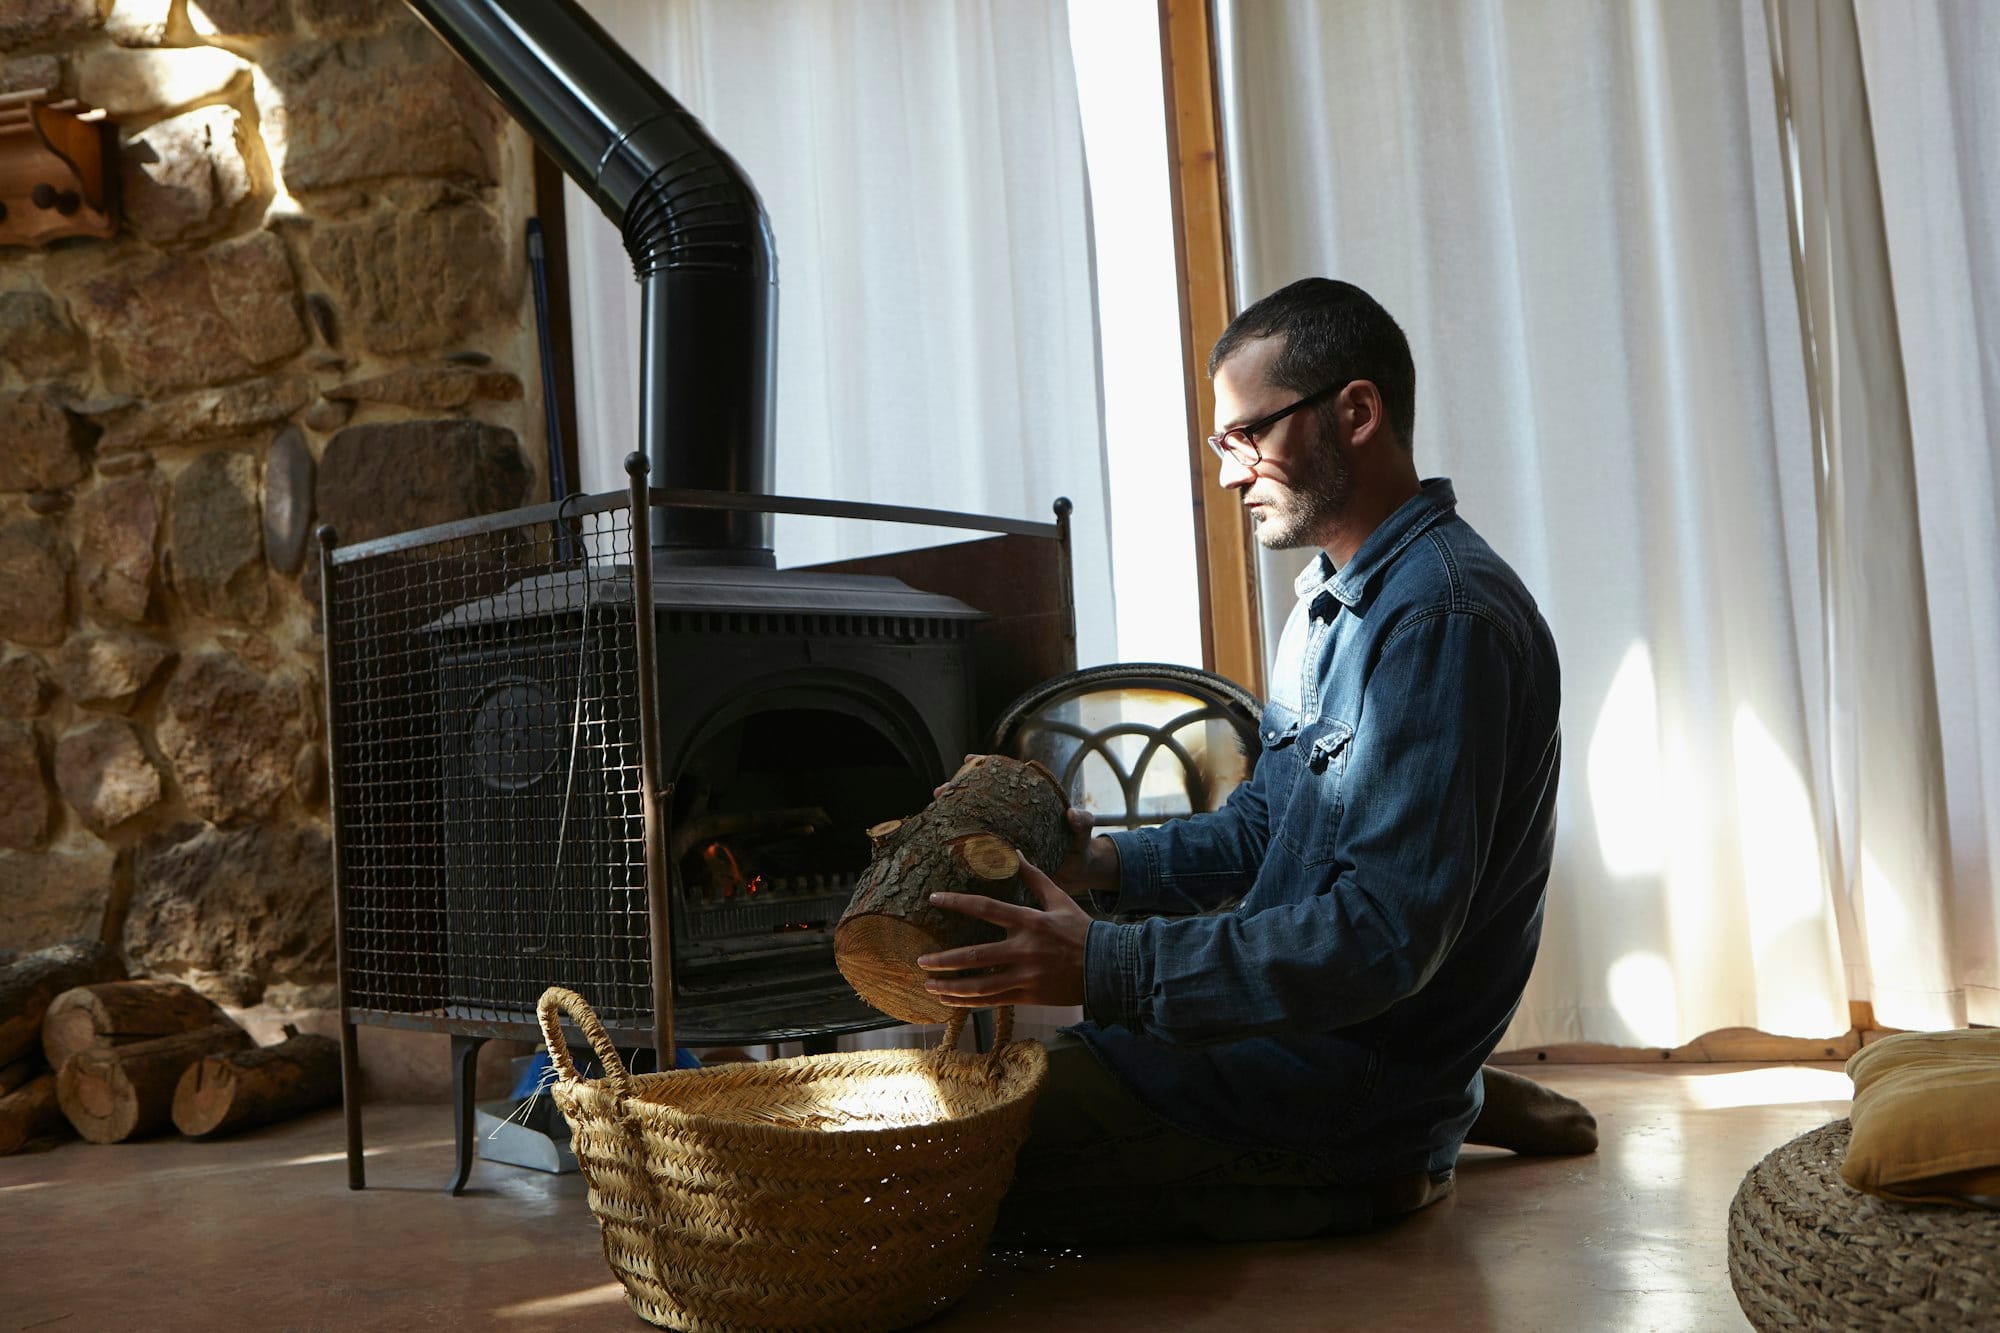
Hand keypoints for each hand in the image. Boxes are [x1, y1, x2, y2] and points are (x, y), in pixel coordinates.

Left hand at [918, 856, 1089, 1007]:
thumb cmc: (1082, 930)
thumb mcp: (1060, 900)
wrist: (1108, 967)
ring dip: (951, 986)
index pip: (985, 909)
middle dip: (944, 960)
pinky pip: (993, 1001)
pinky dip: (968, 1002)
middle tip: (920, 960)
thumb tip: (1015, 852)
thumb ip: (1035, 877)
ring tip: (928, 985)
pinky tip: (950, 1000)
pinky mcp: (1029, 996)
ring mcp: (1026, 976)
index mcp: (1029, 922)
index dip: (957, 902)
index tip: (934, 899)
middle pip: (975, 956)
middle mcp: (1024, 950)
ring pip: (980, 985)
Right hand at [935, 756, 1117, 898]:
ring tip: (934, 814)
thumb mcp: (1083, 835)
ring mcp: (1006, 838)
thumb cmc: (1081, 849)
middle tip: (939, 792)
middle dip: (959, 791)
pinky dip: (962, 848)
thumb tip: (1074, 814)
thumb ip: (1083, 823)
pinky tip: (944, 849)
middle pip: (982, 798)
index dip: (987, 766)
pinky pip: (980, 851)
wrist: (1079, 876)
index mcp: (1031, 805)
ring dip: (954, 817)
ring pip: (976, 823)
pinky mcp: (1003, 860)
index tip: (969, 759)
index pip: (1006, 778)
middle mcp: (1014, 819)